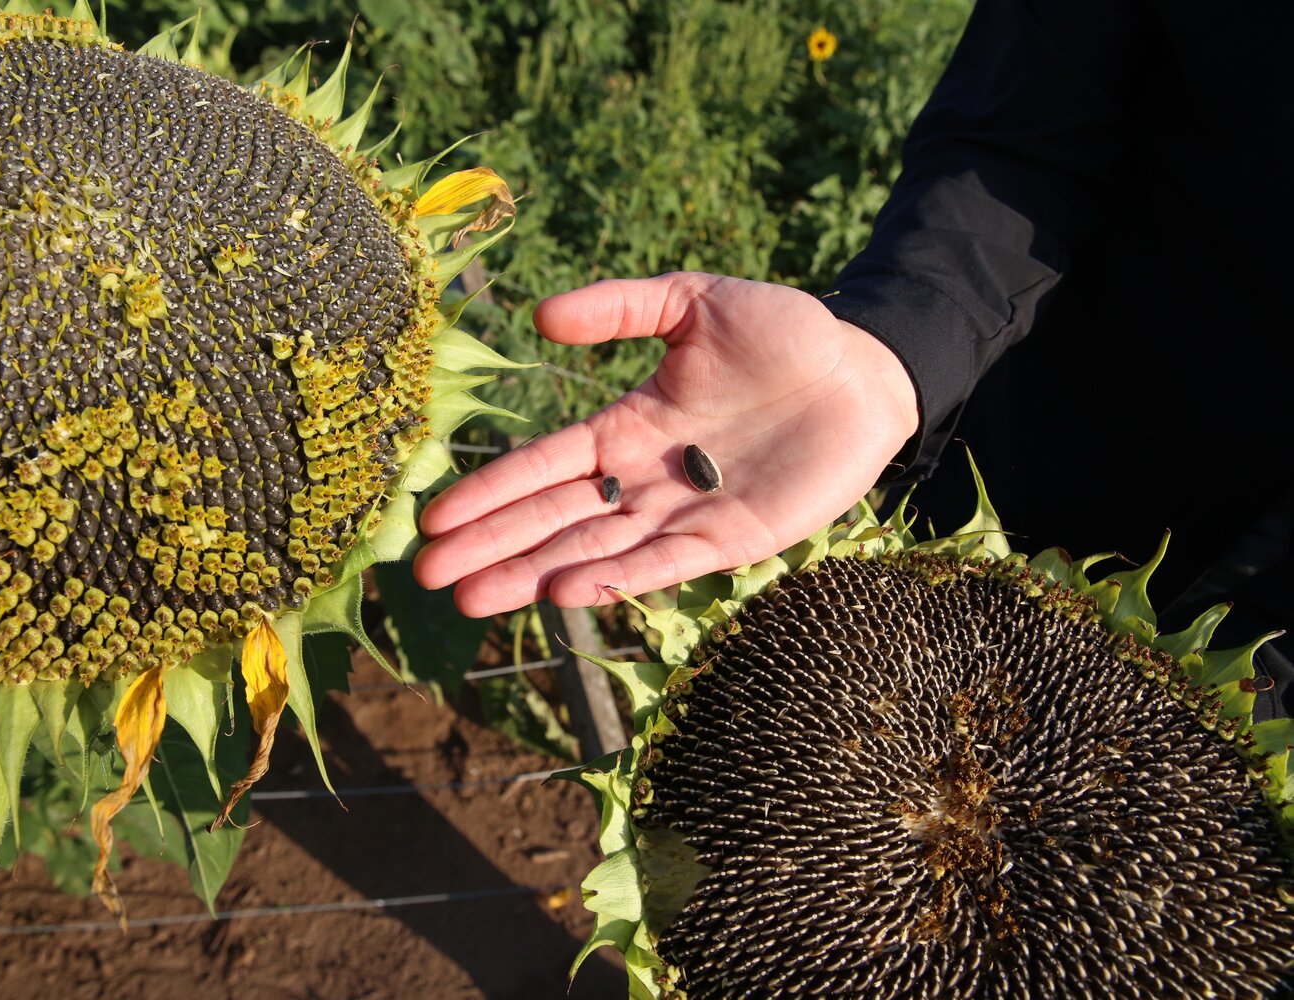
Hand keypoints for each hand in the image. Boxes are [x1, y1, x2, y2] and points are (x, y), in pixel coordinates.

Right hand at [412, 272, 919, 616]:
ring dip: (535, 575)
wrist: (865, 368)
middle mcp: (646, 478)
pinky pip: (668, 563)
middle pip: (555, 519)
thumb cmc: (782, 333)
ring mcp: (686, 513)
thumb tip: (538, 315)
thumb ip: (619, 306)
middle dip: (493, 547)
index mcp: (629, 426)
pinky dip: (620, 579)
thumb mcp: (691, 302)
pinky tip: (569, 594)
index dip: (490, 491)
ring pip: (596, 551)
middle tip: (429, 578)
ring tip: (474, 599)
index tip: (434, 518)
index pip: (545, 465)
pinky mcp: (734, 540)